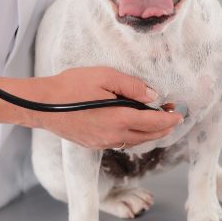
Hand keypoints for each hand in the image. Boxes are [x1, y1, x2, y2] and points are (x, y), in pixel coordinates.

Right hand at [15, 67, 182, 149]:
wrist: (42, 105)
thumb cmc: (70, 87)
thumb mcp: (104, 76)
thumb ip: (131, 86)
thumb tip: (152, 96)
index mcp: (119, 118)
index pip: (154, 122)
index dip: (169, 119)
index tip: (179, 115)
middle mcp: (114, 135)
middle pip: (148, 136)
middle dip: (164, 128)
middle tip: (172, 118)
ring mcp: (103, 142)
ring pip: (135, 142)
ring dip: (150, 134)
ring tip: (158, 123)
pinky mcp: (94, 144)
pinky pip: (122, 143)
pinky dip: (135, 138)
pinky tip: (134, 129)